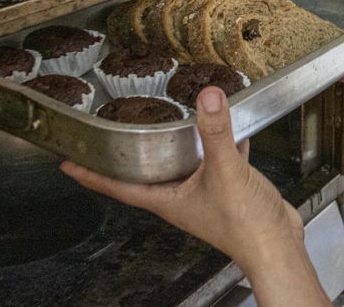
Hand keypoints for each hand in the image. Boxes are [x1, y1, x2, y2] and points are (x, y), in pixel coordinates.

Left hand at [60, 87, 302, 266]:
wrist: (276, 245)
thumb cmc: (244, 226)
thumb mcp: (225, 172)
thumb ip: (215, 133)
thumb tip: (208, 97)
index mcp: (167, 200)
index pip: (117, 186)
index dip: (90, 174)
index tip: (66, 161)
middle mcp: (181, 198)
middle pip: (145, 174)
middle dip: (128, 154)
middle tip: (112, 132)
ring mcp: (204, 194)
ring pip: (181, 165)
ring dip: (175, 145)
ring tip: (167, 122)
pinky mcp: (228, 190)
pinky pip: (217, 161)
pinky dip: (219, 144)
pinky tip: (231, 128)